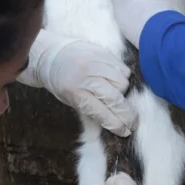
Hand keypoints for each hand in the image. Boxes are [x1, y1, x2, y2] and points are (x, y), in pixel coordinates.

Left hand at [18, 28, 136, 136]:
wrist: (51, 53)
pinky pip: (123, 69)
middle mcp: (87, 77)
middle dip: (127, 115)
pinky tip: (116, 81)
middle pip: (116, 100)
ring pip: (123, 83)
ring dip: (123, 94)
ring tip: (118, 96)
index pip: (101, 113)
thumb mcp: (70, 99)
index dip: (116, 125)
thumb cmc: (60, 81)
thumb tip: (115, 122)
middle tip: (133, 124)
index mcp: (75, 92)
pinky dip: (123, 78)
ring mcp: (96, 63)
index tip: (125, 132)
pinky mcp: (103, 53)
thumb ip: (91, 109)